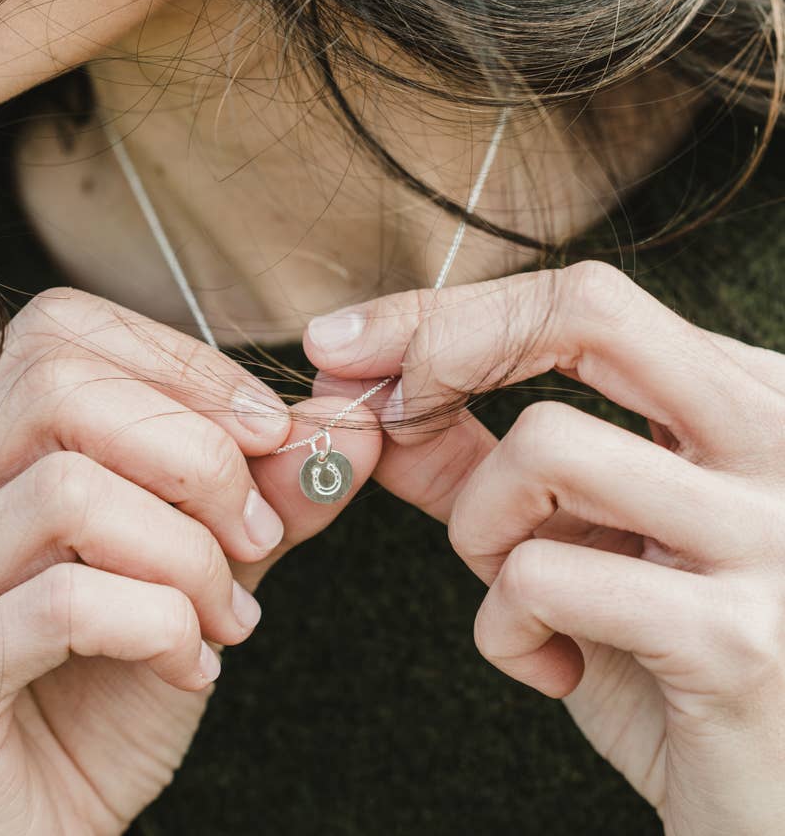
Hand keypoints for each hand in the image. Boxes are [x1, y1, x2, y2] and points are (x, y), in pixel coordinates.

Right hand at [0, 287, 380, 835]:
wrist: (40, 832)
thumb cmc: (102, 684)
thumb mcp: (191, 559)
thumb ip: (259, 486)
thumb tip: (348, 421)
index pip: (58, 329)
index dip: (183, 366)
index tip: (272, 432)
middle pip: (58, 389)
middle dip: (196, 454)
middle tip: (254, 536)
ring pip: (68, 491)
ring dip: (186, 555)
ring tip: (225, 618)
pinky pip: (65, 603)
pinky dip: (160, 626)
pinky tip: (188, 669)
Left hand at [305, 260, 784, 835]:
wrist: (765, 804)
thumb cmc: (664, 656)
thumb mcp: (569, 534)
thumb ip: (470, 458)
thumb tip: (356, 390)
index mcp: (744, 398)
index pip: (583, 300)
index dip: (445, 313)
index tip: (344, 344)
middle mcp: (780, 441)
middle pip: (587, 313)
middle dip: (448, 351)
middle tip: (391, 414)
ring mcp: (774, 535)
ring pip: (545, 447)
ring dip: (478, 526)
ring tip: (515, 592)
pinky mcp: (739, 640)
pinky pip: (543, 578)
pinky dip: (504, 628)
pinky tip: (553, 668)